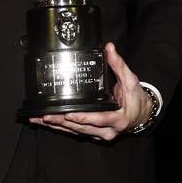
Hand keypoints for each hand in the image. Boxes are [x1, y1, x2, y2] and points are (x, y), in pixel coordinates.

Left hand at [30, 43, 151, 140]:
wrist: (141, 115)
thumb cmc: (135, 98)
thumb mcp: (130, 80)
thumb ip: (118, 64)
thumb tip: (109, 47)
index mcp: (118, 118)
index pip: (99, 119)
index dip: (84, 118)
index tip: (69, 114)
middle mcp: (108, 130)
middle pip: (83, 128)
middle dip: (63, 122)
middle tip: (46, 116)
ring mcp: (100, 135)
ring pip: (77, 132)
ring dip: (58, 126)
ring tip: (40, 119)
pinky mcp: (94, 134)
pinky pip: (76, 132)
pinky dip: (62, 128)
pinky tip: (49, 123)